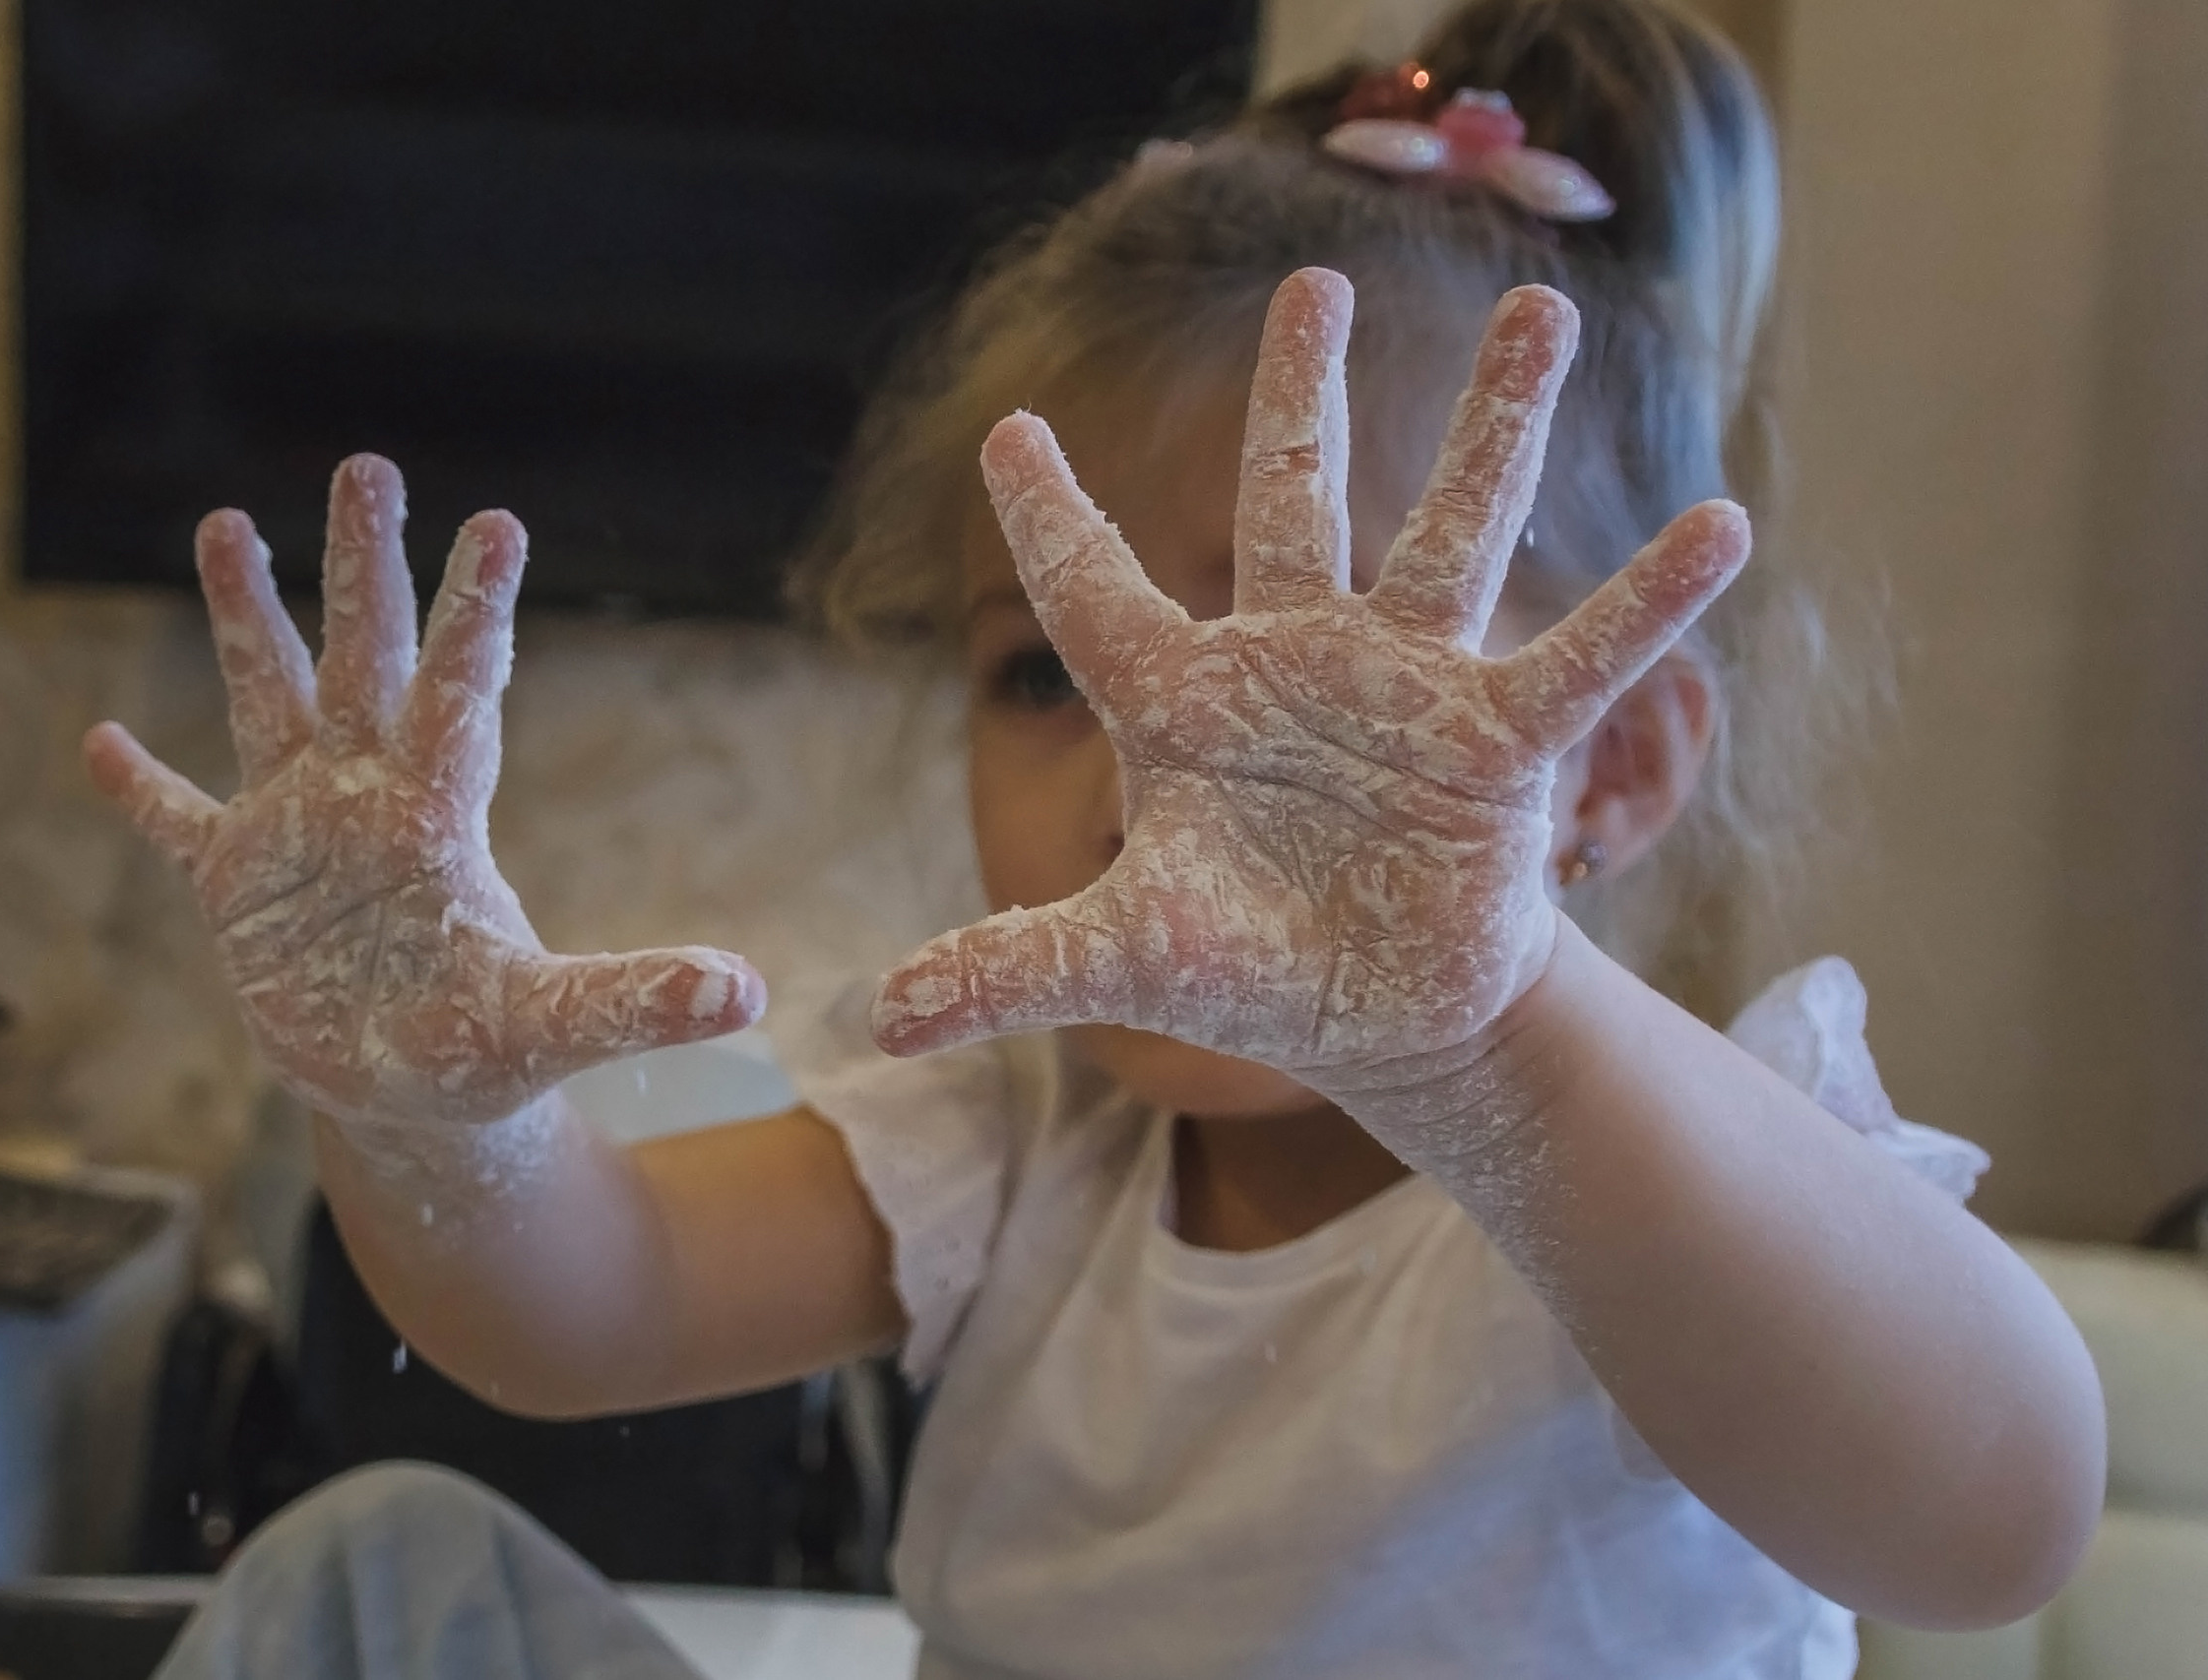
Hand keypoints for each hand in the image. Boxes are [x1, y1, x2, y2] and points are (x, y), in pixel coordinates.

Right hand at [85, 456, 763, 1131]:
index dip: (476, 612)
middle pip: (366, 660)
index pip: (462, 693)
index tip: (499, 522)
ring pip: (270, 699)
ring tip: (224, 520)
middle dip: (362, 565)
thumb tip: (747, 990)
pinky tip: (96, 738)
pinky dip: (140, 787)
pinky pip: (180, 819)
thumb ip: (637, 999)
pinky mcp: (236, 885)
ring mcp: (297, 832)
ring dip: (246, 617)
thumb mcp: (555, 1026)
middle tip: (367, 462)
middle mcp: (368, 797)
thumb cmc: (485, 1055)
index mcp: (437, 816)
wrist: (412, 1103)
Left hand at [874, 272, 1746, 1111]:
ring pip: (1449, 533)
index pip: (1097, 598)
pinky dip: (1645, 602)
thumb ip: (1017, 965)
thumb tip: (885, 1015)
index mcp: (1183, 707)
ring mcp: (1404, 691)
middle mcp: (1294, 668)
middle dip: (1299, 398)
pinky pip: (1576, 656)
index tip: (1007, 432)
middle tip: (1313, 284)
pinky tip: (1719, 524)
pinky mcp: (1497, 744)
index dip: (1055, 520)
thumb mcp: (1128, 958)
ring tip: (1545, 309)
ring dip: (1498, 426)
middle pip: (1290, 504)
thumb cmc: (1248, 973)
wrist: (1382, 1019)